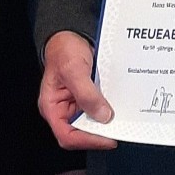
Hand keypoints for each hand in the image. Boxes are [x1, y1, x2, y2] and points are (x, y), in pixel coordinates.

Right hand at [38, 31, 116, 150]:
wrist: (72, 34)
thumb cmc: (64, 49)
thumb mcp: (74, 70)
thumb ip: (87, 94)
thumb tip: (102, 115)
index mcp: (52, 107)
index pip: (67, 135)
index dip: (88, 140)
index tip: (108, 138)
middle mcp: (63, 109)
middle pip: (81, 132)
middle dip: (100, 132)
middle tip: (119, 129)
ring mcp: (76, 104)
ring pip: (92, 122)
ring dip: (107, 122)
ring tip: (122, 119)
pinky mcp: (88, 97)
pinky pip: (98, 109)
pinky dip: (109, 109)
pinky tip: (120, 107)